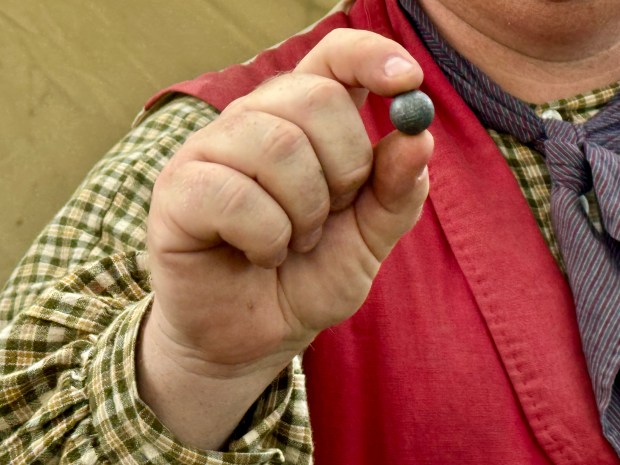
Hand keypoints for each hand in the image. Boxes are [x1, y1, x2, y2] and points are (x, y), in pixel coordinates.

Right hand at [139, 28, 431, 448]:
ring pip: (277, 146)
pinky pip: (236, 197)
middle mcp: (253, 121)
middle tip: (329, 216)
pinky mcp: (178, 189)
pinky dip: (267, 238)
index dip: (370, 55)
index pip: (333, 55)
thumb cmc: (309, 279)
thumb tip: (416, 136)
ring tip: (294, 243)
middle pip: (314, 98)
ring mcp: (209, 150)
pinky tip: (260, 255)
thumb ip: (396, 191)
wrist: (256, 335)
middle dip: (343, 172)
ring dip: (304, 213)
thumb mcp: (368, 239)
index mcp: (303, 122)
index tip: (407, 80)